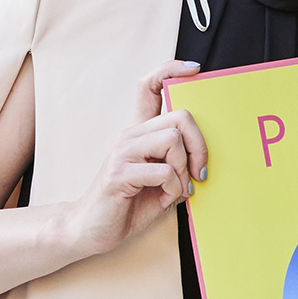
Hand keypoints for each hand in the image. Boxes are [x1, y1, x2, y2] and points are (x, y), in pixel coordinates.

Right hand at [60, 61, 207, 259]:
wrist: (92, 230)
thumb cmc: (129, 204)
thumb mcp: (161, 182)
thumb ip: (178, 164)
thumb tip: (205, 160)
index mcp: (140, 133)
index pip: (150, 86)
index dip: (171, 70)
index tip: (195, 68)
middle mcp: (130, 135)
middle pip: (179, 116)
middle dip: (200, 146)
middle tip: (199, 172)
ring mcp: (122, 152)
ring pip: (172, 140)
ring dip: (184, 169)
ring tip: (179, 188)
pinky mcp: (119, 173)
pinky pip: (163, 170)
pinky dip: (173, 187)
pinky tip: (166, 197)